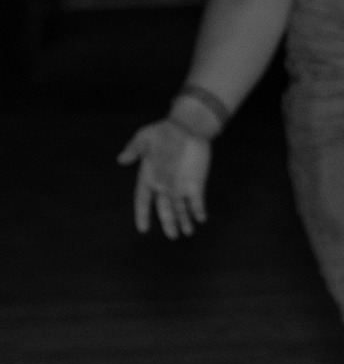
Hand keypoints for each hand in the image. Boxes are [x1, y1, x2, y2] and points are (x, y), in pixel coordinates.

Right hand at [117, 121, 212, 236]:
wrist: (188, 126)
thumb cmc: (164, 131)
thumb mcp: (145, 137)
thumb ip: (134, 150)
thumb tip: (121, 160)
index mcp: (148, 177)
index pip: (143, 200)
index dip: (143, 214)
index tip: (143, 229)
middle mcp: (164, 186)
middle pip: (165, 208)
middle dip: (169, 222)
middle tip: (173, 237)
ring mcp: (181, 186)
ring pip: (181, 208)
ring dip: (184, 220)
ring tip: (187, 233)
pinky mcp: (196, 183)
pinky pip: (197, 200)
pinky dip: (199, 210)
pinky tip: (201, 219)